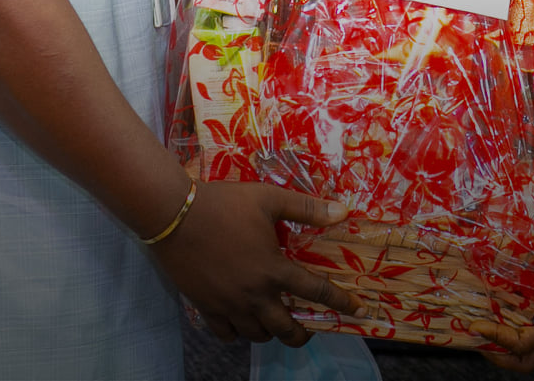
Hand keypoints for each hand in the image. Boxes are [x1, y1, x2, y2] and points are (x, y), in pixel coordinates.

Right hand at [149, 181, 363, 346]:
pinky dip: (238, 333)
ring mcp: (230, 306)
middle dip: (302, 334)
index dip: (342, 303)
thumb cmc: (224, 203)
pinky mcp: (206, 308)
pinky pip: (227, 335)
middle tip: (307, 328)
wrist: (174, 214)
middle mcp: (255, 295)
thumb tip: (343, 211)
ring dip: (270, 332)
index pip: (317, 292)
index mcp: (274, 269)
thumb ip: (307, 208)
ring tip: (273, 322)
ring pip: (258, 335)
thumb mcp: (269, 198)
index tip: (359, 312)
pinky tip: (241, 322)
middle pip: (287, 329)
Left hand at [471, 212, 533, 371]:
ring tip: (477, 320)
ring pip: (521, 342)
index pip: (526, 347)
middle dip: (496, 352)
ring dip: (498, 338)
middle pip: (522, 356)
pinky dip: (505, 318)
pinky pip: (523, 318)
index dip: (500, 342)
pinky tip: (492, 302)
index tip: (478, 326)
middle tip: (474, 333)